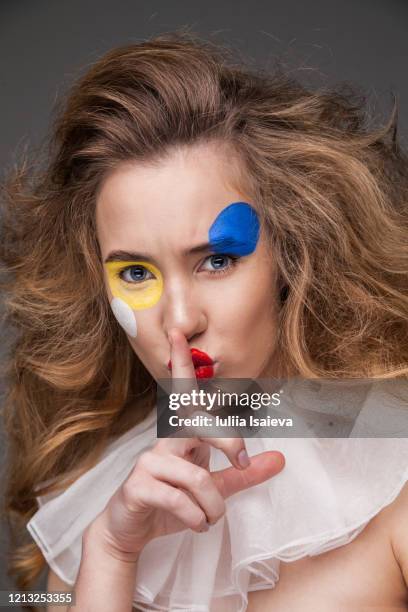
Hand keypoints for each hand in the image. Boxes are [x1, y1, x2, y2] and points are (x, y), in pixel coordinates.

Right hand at [88, 327, 284, 562]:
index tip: (179, 334)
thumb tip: (281, 459)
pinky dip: (195, 517)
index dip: (182, 365)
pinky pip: (178, 500)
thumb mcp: (213, 489)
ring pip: (196, 475)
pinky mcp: (138, 486)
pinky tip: (194, 523)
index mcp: (180, 437)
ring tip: (210, 518)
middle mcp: (163, 443)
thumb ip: (243, 474)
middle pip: (196, 423)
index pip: (183, 396)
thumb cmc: (169, 503)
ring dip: (213, 504)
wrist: (130, 531)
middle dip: (226, 439)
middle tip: (241, 459)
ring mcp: (148, 463)